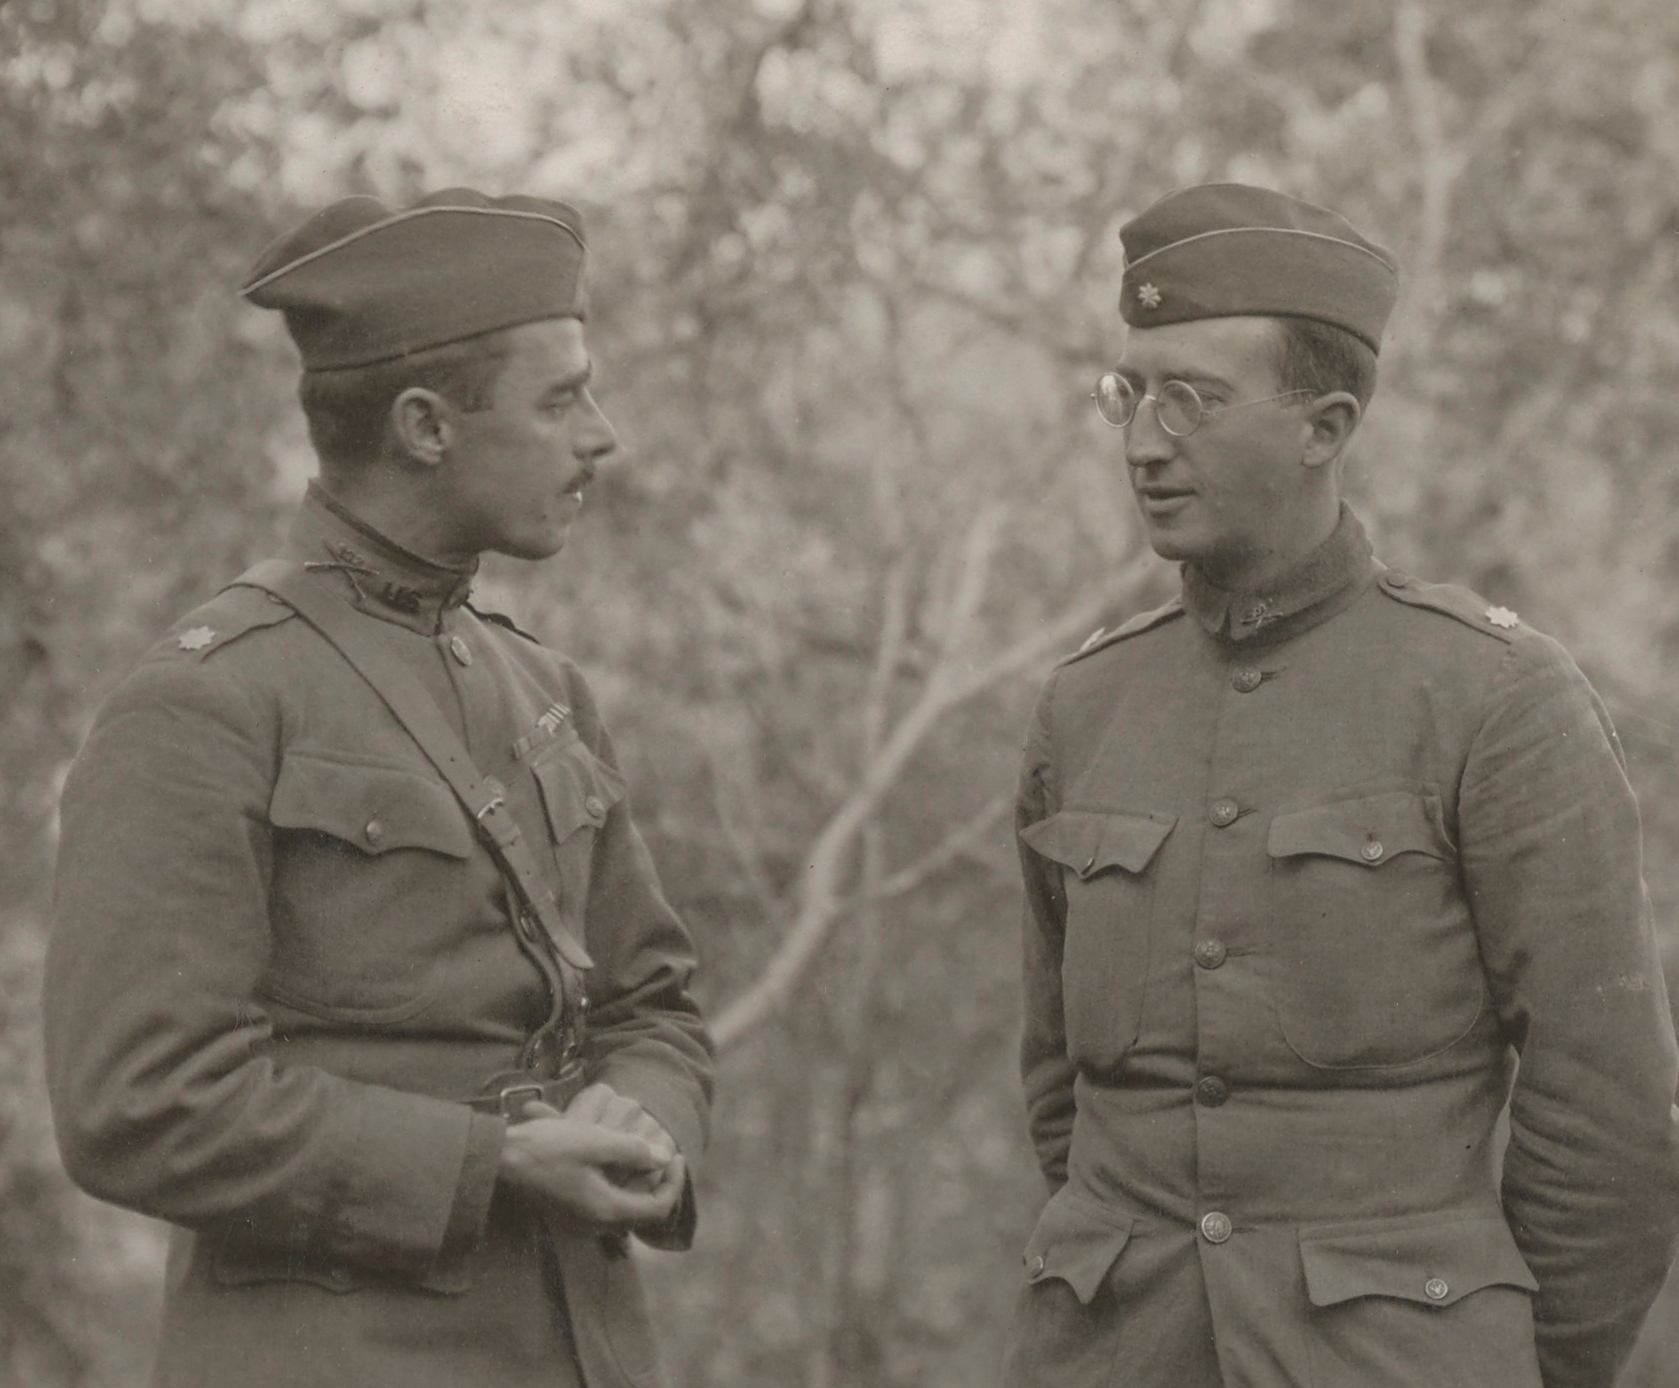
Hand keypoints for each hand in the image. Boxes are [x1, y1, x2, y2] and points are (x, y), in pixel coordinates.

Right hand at [497, 1102, 684, 1231]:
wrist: (500, 1160)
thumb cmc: (547, 1148)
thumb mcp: (595, 1141)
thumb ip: (633, 1151)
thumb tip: (663, 1158)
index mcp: (606, 1210)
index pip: (658, 1208)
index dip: (674, 1182)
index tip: (676, 1154)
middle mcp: (594, 1225)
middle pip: (642, 1214)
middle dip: (659, 1185)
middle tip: (664, 1155)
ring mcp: (578, 1222)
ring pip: (623, 1211)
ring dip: (638, 1187)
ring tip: (642, 1156)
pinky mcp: (566, 1214)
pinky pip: (604, 1207)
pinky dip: (618, 1188)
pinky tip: (614, 1164)